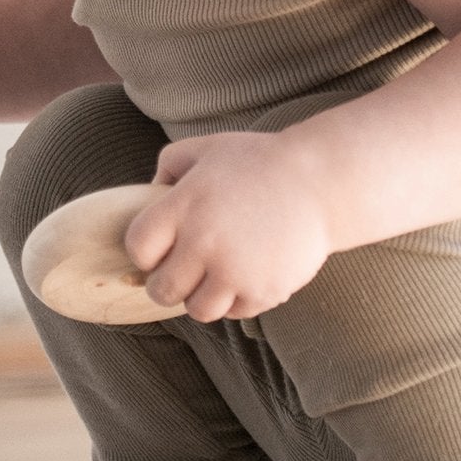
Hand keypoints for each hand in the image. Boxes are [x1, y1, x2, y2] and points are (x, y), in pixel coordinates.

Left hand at [125, 132, 333, 322]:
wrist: (322, 182)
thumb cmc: (259, 162)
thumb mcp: (207, 148)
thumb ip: (169, 165)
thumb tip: (149, 193)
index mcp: (183, 206)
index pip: (138, 249)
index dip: (144, 252)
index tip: (159, 248)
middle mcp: (204, 242)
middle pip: (161, 290)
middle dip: (166, 284)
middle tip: (179, 274)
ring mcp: (234, 271)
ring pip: (197, 310)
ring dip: (201, 297)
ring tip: (212, 278)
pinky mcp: (263, 291)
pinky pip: (234, 313)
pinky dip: (235, 301)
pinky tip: (244, 276)